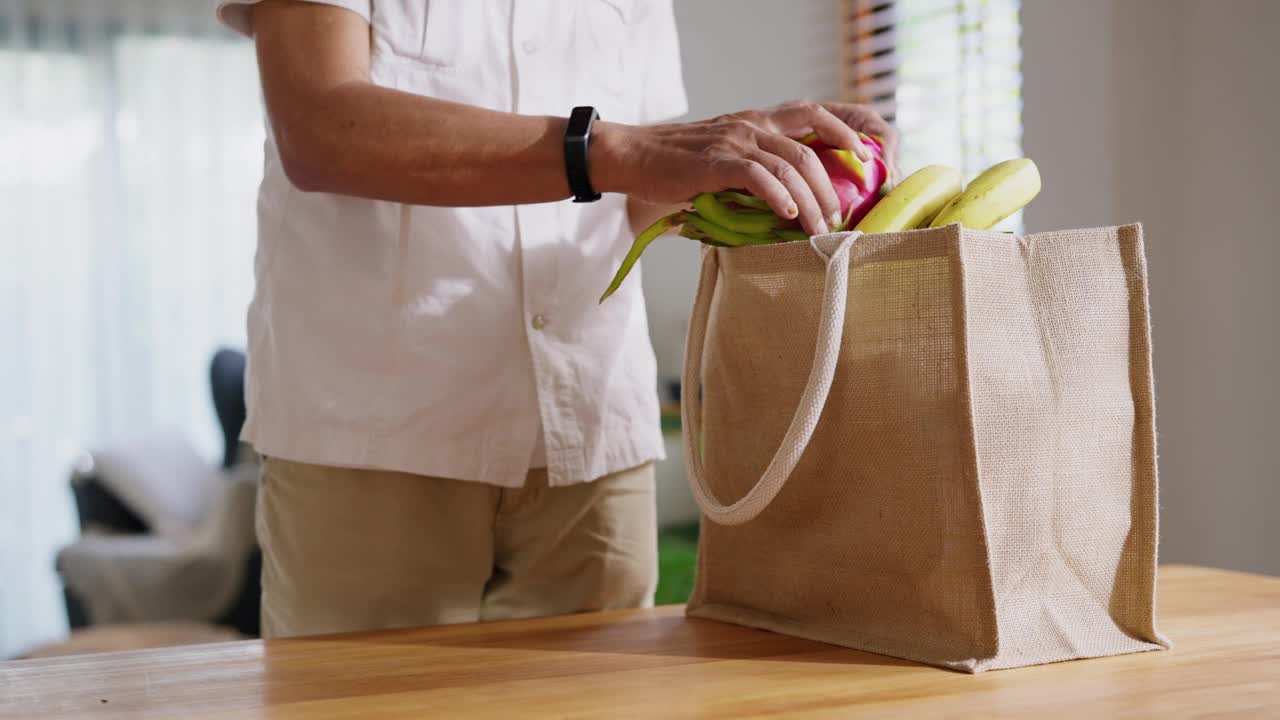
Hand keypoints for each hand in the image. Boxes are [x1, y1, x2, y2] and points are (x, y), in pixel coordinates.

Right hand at [592, 100, 895, 235]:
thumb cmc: (676, 164)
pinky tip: (788, 216)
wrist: (633, 155)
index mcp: (757, 121)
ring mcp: (735, 140)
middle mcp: (752, 125)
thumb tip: (785, 208)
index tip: (863, 158)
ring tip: (819, 228)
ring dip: (812, 200)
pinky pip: (759, 176)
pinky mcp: (716, 161)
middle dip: (832, 185)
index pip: (813, 113)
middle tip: (839, 216)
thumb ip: (754, 171)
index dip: (844, 131)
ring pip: (790, 166)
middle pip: (810, 148)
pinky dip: (779, 197)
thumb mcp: (724, 157)